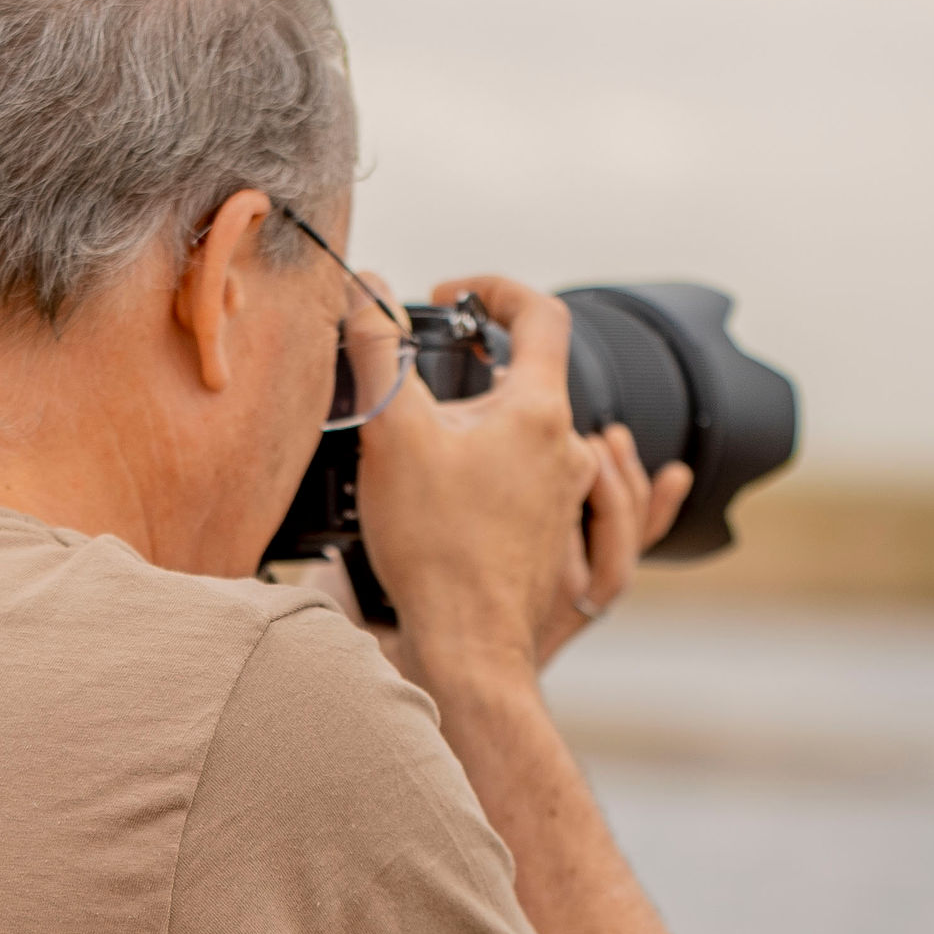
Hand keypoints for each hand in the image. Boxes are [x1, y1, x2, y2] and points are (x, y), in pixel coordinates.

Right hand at [353, 273, 691, 681]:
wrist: (469, 645)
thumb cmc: (436, 546)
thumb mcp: (392, 433)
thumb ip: (379, 350)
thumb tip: (365, 289)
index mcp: (540, 410)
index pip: (540, 314)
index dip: (496, 288)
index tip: (456, 297)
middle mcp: (568, 448)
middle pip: (530, 376)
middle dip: (477, 366)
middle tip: (426, 380)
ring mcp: (565, 494)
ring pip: (530, 432)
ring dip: (489, 420)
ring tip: (436, 441)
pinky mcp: (551, 532)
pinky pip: (533, 479)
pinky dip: (499, 467)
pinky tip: (458, 488)